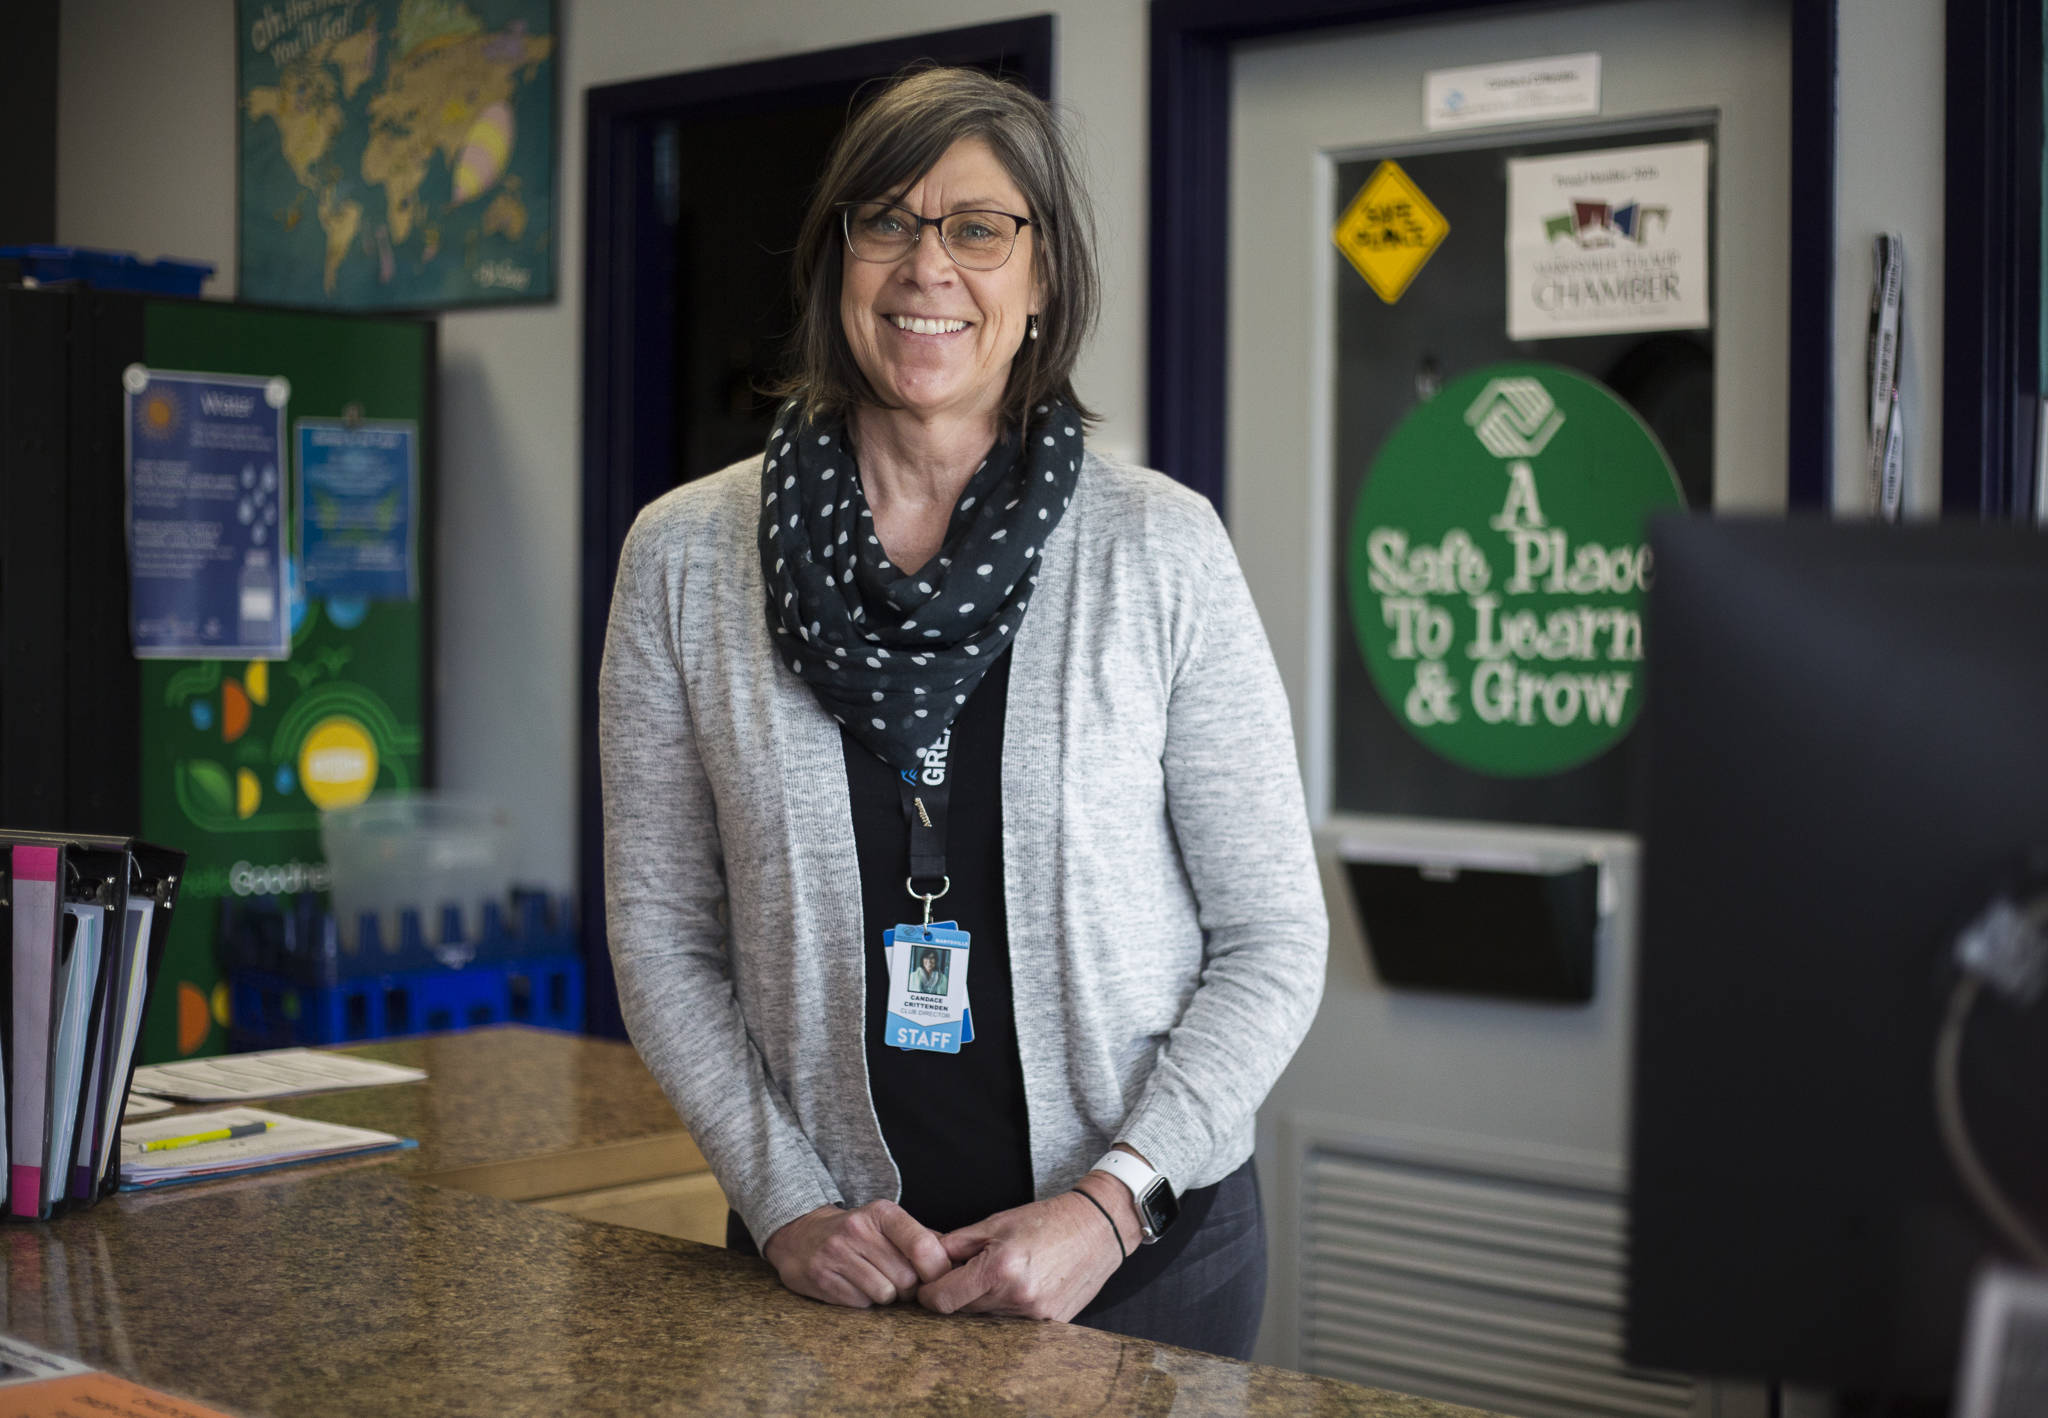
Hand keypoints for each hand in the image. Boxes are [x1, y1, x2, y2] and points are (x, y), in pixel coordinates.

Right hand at [762, 1200, 952, 1307]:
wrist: (801, 1237)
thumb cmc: (857, 1234)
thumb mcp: (888, 1224)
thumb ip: (923, 1239)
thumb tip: (958, 1261)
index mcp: (882, 1213)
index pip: (923, 1247)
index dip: (937, 1271)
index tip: (937, 1278)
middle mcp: (858, 1230)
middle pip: (907, 1278)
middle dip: (910, 1288)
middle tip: (901, 1281)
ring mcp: (837, 1254)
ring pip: (886, 1294)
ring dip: (888, 1297)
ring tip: (877, 1281)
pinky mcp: (821, 1278)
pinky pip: (861, 1304)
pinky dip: (865, 1301)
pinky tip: (856, 1286)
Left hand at [917, 1185, 1132, 1322]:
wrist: (1097, 1230)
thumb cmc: (1046, 1221)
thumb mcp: (995, 1223)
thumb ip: (955, 1245)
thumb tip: (924, 1260)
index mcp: (999, 1269)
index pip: (942, 1300)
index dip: (928, 1292)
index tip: (929, 1284)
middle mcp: (1016, 1297)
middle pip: (963, 1310)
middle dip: (957, 1293)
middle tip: (965, 1272)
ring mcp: (1035, 1316)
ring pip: (987, 1318)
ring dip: (983, 1300)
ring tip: (999, 1274)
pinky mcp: (1049, 1325)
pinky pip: (1012, 1323)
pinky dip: (1007, 1307)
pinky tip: (1020, 1284)